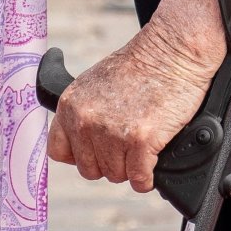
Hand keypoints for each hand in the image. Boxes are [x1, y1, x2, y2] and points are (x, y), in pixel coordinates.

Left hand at [47, 0, 226, 191]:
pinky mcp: (140, 141)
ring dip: (131, 166)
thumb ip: (82, 114)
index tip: (96, 148)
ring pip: (116, 175)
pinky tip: (153, 157)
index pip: (58, 151)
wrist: (172, 50)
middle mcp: (85, 120)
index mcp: (71, 104)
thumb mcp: (95, 83)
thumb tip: (80, 148)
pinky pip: (139, 180)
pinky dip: (148, 175)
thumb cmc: (140, 66)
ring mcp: (112, 132)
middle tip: (127, 139)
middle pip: (90, 169)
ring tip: (142, 138)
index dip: (81, 153)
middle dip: (109, 160)